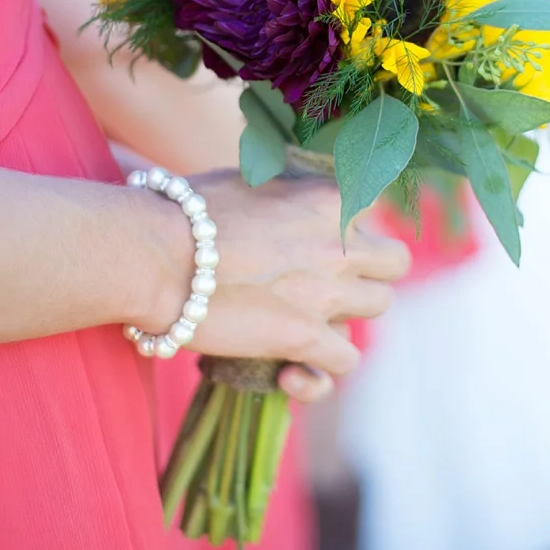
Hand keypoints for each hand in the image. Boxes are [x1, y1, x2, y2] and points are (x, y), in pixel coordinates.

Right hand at [147, 170, 410, 403]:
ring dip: (350, 313)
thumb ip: (286, 190)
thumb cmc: (185, 212)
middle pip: (395, 260)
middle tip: (337, 278)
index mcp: (326, 196)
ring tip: (313, 318)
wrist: (154, 255)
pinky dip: (321, 370)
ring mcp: (327, 291)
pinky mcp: (304, 338)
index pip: (378, 199)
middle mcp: (338, 241)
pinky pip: (345, 361)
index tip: (344, 228)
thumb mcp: (248, 179)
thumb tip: (292, 194)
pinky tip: (292, 369)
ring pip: (379, 306)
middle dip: (372, 270)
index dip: (361, 218)